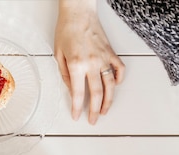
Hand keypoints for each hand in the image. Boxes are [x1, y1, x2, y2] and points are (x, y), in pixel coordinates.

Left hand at [54, 0, 124, 123]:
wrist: (79, 11)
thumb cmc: (66, 29)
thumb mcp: (58, 53)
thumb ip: (65, 74)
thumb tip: (71, 89)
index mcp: (76, 64)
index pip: (77, 93)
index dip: (77, 107)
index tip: (77, 116)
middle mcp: (92, 63)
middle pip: (96, 94)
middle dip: (94, 110)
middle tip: (93, 120)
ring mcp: (104, 59)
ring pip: (110, 86)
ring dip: (108, 101)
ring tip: (104, 110)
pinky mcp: (112, 53)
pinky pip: (119, 70)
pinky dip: (119, 80)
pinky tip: (114, 86)